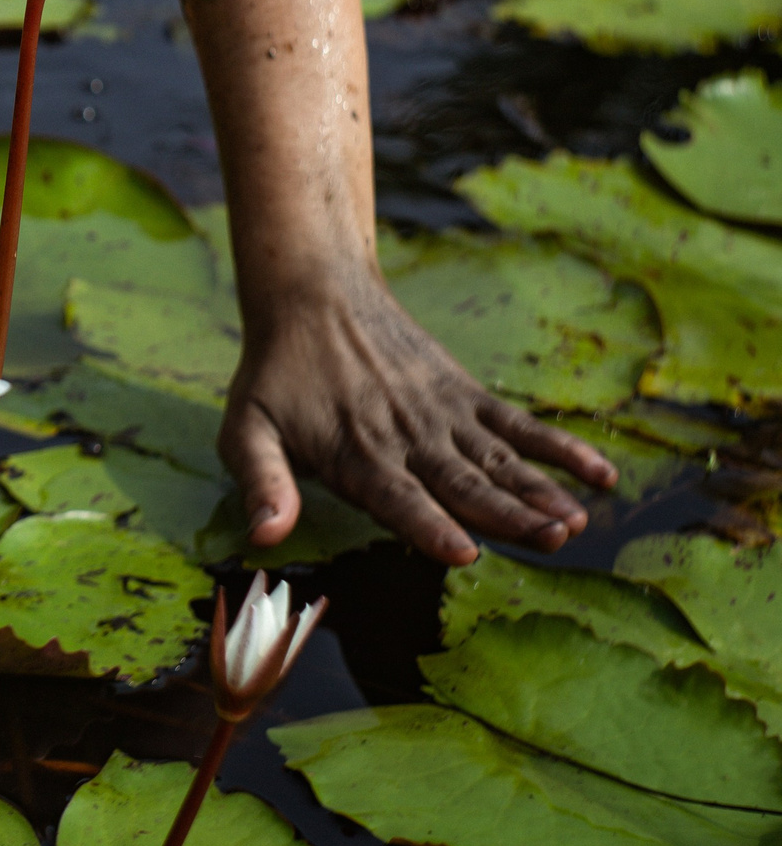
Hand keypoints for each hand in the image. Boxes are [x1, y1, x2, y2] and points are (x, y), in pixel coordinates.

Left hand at [219, 273, 618, 563]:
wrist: (313, 294)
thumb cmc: (276, 375)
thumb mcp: (245, 427)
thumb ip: (261, 482)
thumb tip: (263, 536)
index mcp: (356, 455)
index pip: (397, 499)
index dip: (429, 525)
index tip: (464, 551)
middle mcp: (407, 439)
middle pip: (463, 484)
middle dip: (507, 516)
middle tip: (551, 540)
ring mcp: (442, 415)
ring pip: (499, 460)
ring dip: (539, 492)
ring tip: (575, 521)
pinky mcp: (465, 395)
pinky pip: (519, 425)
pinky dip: (560, 449)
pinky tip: (600, 475)